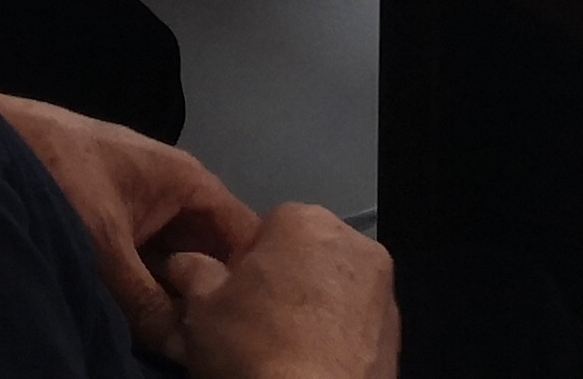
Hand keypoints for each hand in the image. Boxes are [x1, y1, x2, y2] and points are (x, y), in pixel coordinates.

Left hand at [0, 96, 257, 355]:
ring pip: (175, 264)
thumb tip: (185, 349)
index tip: (246, 327)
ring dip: (174, 300)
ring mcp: (143, 210)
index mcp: (189, 182)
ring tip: (178, 344)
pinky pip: (144, 263)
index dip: (251, 281)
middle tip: (207, 346)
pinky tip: (142, 327)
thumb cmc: (58, 176)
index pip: (245, 234)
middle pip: (210, 255)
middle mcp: (175, 194)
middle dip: (209, 298)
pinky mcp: (114, 225)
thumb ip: (146, 300)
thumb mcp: (104, 246)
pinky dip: (145, 292)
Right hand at [170, 203, 398, 378]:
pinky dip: (341, 335)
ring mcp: (382, 286)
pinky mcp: (398, 329)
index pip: (267, 228)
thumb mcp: (202, 309)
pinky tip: (317, 363)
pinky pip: (359, 320)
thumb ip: (193, 273)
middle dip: (286, 280)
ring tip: (290, 349)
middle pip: (307, 252)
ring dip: (316, 307)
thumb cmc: (255, 350)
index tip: (237, 300)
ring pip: (336, 286)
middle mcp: (352, 241)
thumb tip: (185, 262)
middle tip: (261, 325)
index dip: (247, 266)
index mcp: (303, 220)